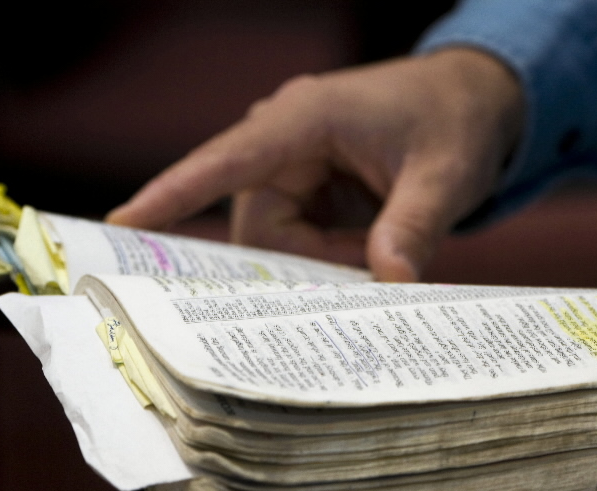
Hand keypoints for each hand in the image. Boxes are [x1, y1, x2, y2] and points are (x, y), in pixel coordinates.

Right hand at [106, 49, 522, 280]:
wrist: (473, 101)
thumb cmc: (454, 121)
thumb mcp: (445, 175)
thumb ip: (414, 226)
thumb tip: (389, 283)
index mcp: (303, 119)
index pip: (225, 160)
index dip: (173, 192)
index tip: (122, 222)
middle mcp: (285, 141)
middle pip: (258, 226)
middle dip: (303, 262)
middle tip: (362, 273)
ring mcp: (294, 167)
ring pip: (277, 242)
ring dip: (323, 262)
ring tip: (378, 251)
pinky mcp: (308, 190)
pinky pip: (298, 241)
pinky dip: (329, 258)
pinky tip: (364, 254)